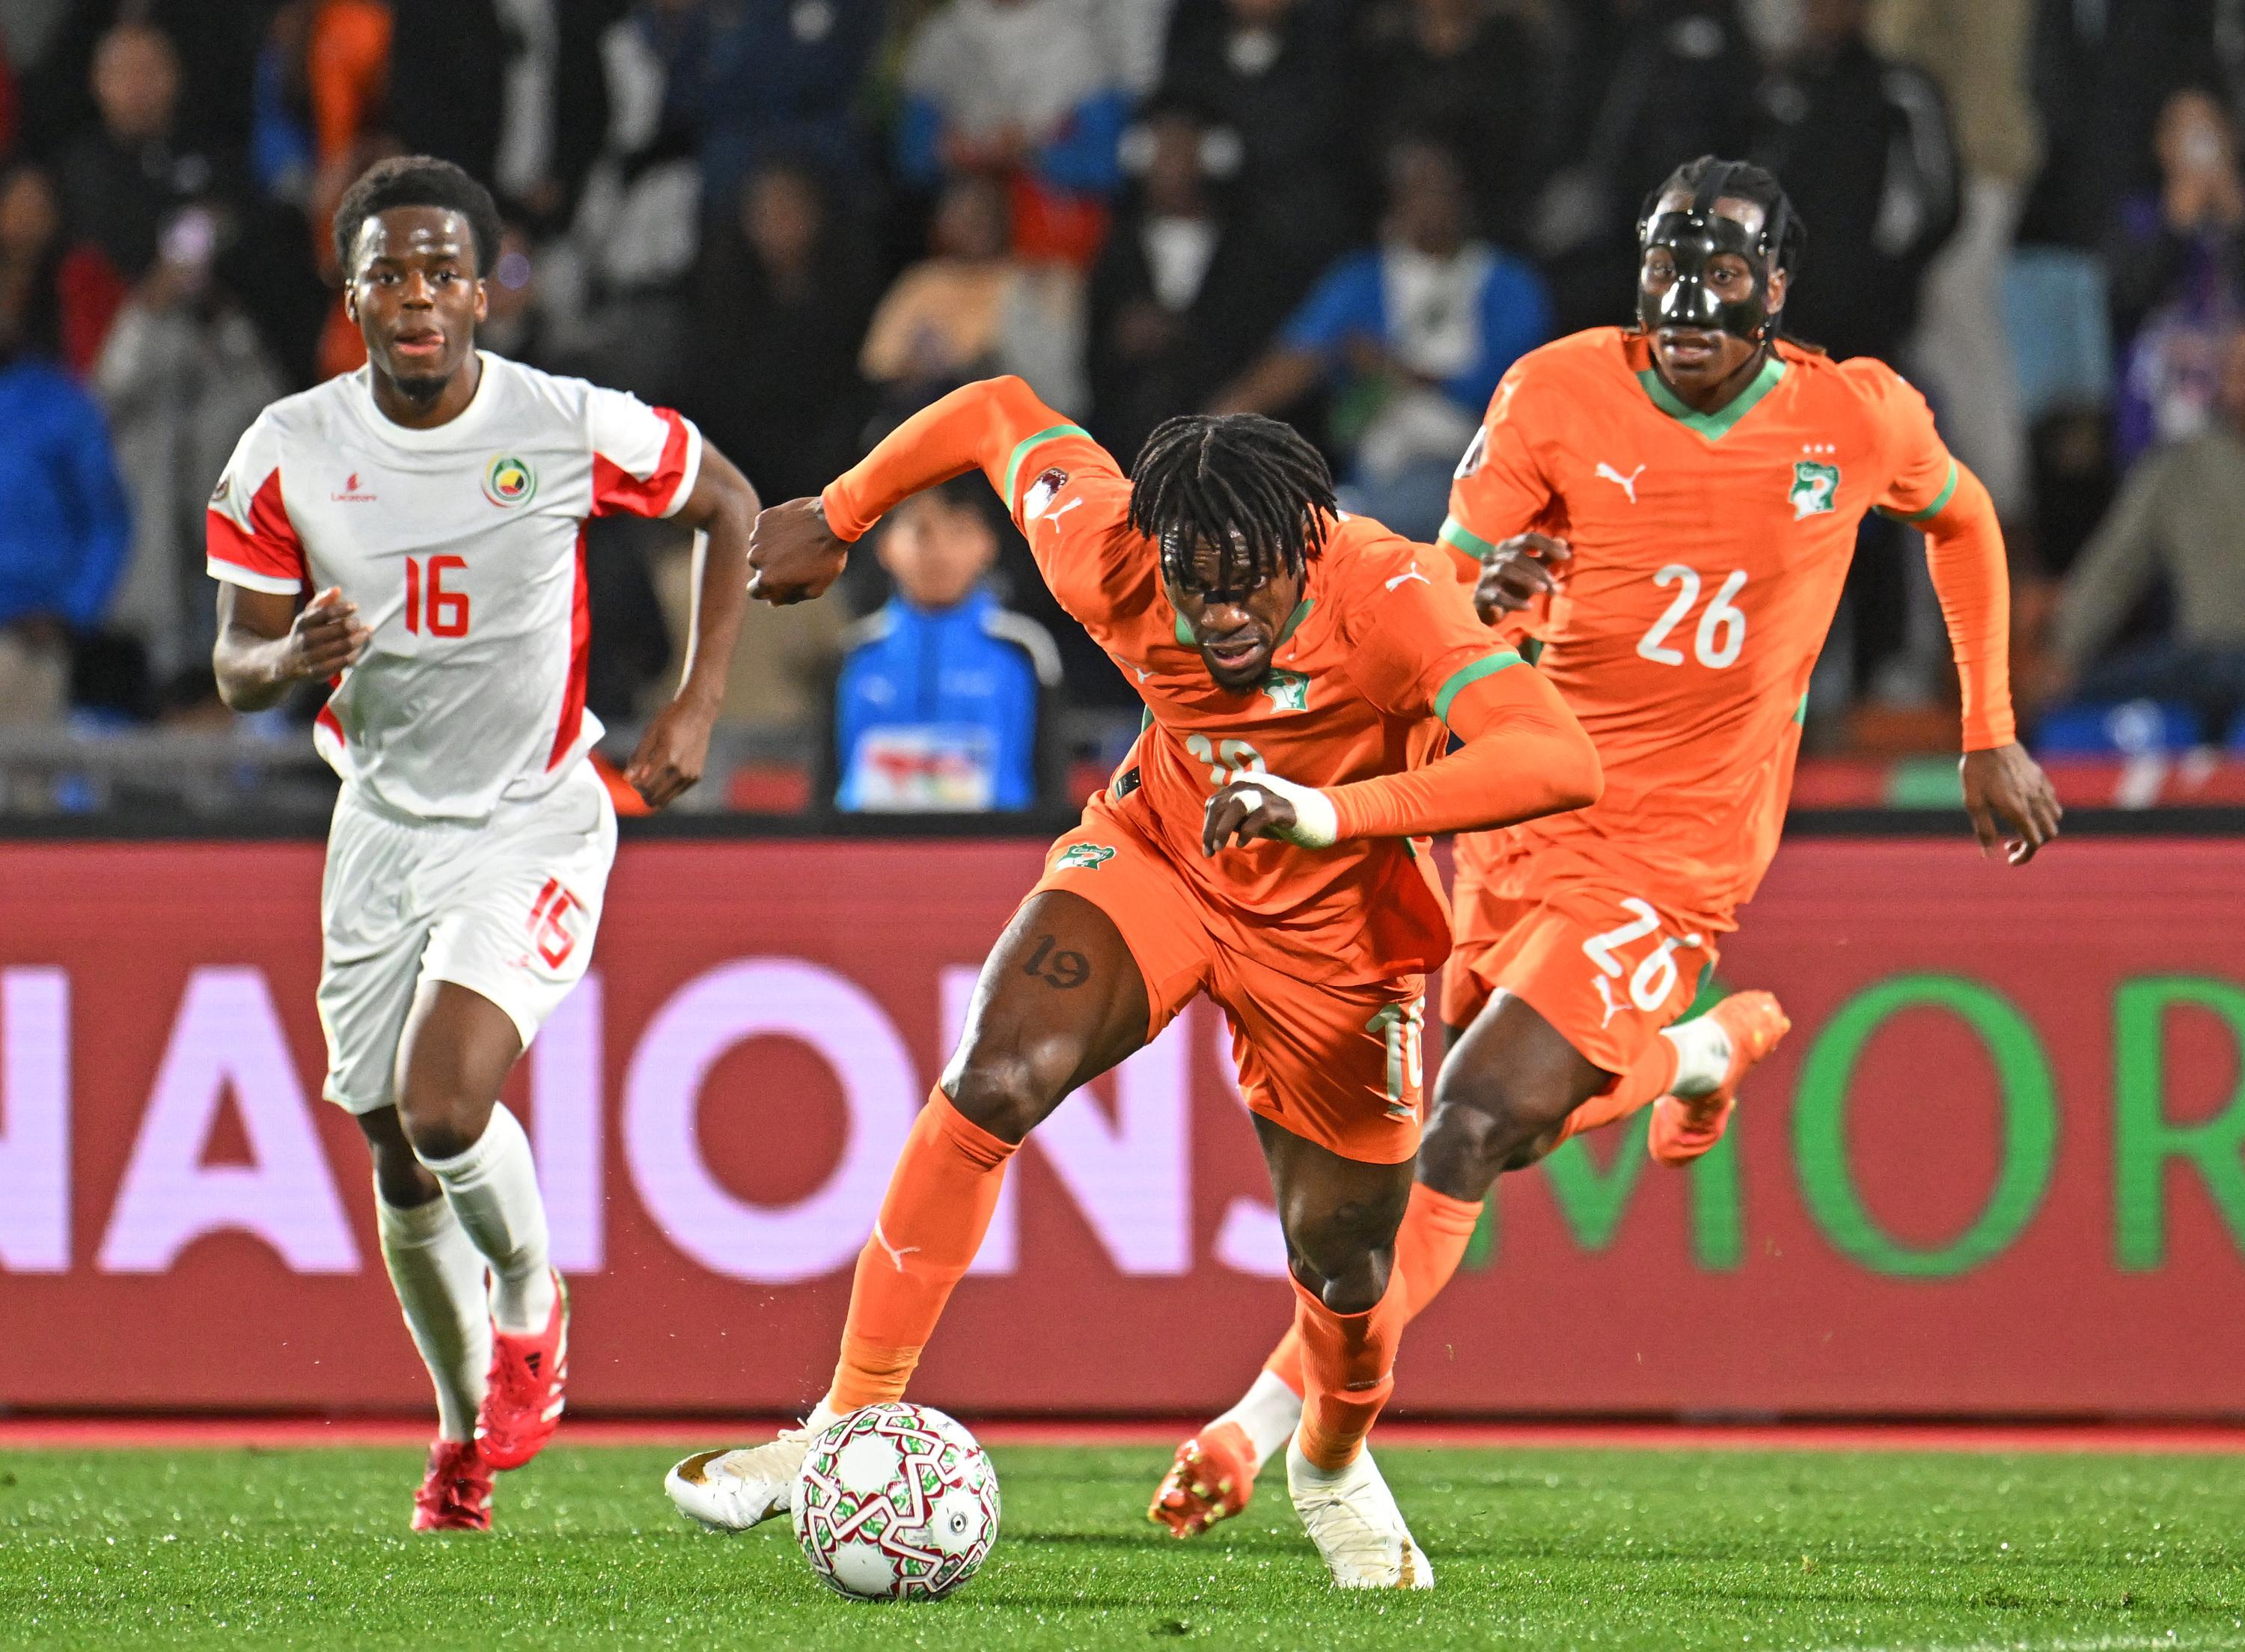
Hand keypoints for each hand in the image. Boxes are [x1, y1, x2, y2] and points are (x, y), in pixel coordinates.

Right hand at [282, 587, 370, 679]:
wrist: (285, 661)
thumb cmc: (303, 634)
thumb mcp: (308, 616)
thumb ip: (322, 602)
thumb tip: (337, 589)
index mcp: (303, 622)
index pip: (324, 613)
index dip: (342, 609)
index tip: (355, 606)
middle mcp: (306, 639)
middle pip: (336, 631)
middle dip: (353, 625)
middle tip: (360, 623)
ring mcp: (311, 656)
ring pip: (341, 647)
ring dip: (358, 640)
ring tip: (366, 634)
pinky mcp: (317, 671)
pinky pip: (341, 663)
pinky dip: (353, 655)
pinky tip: (358, 649)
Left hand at [625, 696, 715, 808]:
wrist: (698, 714)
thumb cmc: (671, 720)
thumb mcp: (650, 734)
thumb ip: (639, 758)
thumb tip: (627, 779)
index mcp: (667, 757)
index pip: (644, 785)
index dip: (634, 784)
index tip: (632, 775)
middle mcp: (681, 770)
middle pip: (654, 796)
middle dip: (642, 792)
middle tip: (639, 778)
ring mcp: (690, 775)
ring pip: (666, 799)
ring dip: (654, 793)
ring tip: (650, 777)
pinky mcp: (696, 777)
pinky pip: (676, 792)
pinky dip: (666, 789)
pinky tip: (664, 774)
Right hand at [746, 497, 848, 605]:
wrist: (832, 522)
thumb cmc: (827, 557)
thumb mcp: (815, 587)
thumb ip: (791, 597)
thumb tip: (774, 601)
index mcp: (767, 580)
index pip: (754, 591)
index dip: (767, 588)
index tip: (780, 581)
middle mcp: (756, 559)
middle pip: (758, 567)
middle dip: (771, 566)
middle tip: (794, 558)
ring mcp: (758, 537)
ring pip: (759, 547)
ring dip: (771, 547)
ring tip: (795, 542)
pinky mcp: (763, 519)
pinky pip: (764, 528)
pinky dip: (775, 530)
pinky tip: (793, 528)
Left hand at [1201, 773, 1337, 854]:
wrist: (1322, 815)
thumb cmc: (1284, 818)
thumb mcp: (1254, 818)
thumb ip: (1235, 820)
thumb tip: (1213, 832)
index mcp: (1243, 785)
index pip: (1214, 803)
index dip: (1206, 826)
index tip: (1208, 848)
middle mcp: (1252, 784)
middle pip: (1220, 804)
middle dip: (1210, 830)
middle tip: (1210, 852)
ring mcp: (1268, 793)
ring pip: (1236, 805)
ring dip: (1223, 827)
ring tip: (1220, 847)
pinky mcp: (1283, 807)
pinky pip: (1259, 816)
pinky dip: (1247, 832)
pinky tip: (1243, 845)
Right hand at [1475, 533, 1570, 623]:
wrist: (1489, 610)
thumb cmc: (1513, 586)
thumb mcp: (1532, 571)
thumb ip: (1546, 557)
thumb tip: (1563, 542)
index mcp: (1507, 547)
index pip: (1528, 539)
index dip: (1548, 545)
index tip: (1567, 556)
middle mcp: (1493, 556)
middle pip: (1517, 556)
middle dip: (1539, 571)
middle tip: (1555, 586)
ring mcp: (1485, 575)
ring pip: (1505, 569)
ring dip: (1527, 580)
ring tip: (1543, 591)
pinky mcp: (1480, 594)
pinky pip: (1496, 595)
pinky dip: (1514, 601)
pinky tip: (1529, 607)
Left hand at [1961, 743, 2062, 864]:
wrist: (1990, 739)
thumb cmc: (1976, 772)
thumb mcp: (1973, 803)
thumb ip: (1983, 830)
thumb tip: (1989, 856)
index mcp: (2018, 810)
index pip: (2034, 843)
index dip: (2024, 856)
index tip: (2011, 859)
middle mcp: (2035, 801)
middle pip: (2049, 834)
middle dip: (2034, 845)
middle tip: (2011, 843)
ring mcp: (2042, 789)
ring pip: (2054, 819)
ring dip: (2041, 829)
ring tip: (2019, 826)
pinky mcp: (2043, 779)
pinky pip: (2052, 803)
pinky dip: (2044, 813)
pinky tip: (2024, 808)